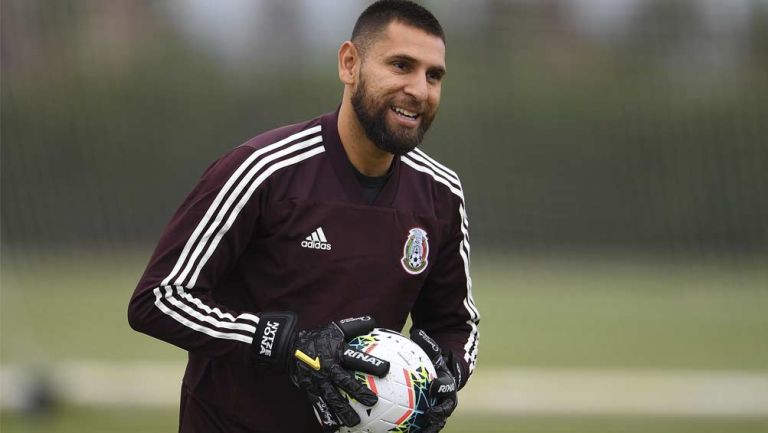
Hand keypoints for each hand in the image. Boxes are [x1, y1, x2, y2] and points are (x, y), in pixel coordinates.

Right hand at [252, 313, 388, 430]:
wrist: (287, 348)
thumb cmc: (316, 338)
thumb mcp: (334, 329)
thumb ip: (354, 326)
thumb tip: (374, 321)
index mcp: (336, 353)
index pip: (356, 358)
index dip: (370, 363)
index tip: (386, 369)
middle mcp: (328, 368)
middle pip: (345, 382)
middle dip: (359, 392)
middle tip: (373, 402)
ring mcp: (318, 381)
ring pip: (332, 398)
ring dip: (344, 411)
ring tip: (355, 423)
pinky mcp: (310, 390)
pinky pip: (319, 406)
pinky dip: (325, 418)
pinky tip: (333, 430)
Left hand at [411, 329, 458, 432]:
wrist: (442, 376)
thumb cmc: (435, 362)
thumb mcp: (433, 352)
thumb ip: (427, 344)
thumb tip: (417, 331)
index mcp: (447, 384)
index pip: (447, 386)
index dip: (442, 386)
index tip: (433, 386)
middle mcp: (446, 400)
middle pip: (445, 410)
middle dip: (438, 415)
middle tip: (429, 416)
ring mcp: (440, 410)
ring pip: (436, 422)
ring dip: (429, 428)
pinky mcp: (431, 418)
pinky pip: (422, 426)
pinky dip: (415, 430)